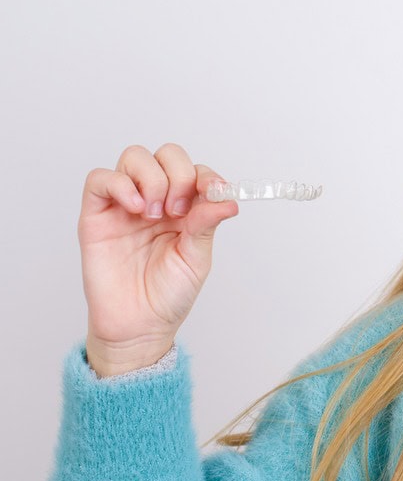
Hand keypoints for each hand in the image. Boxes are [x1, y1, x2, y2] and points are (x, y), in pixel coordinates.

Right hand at [79, 143, 237, 376]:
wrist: (139, 326)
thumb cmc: (168, 294)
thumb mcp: (197, 258)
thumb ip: (207, 224)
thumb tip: (228, 199)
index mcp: (185, 208)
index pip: (195, 171)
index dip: (206, 175)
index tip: (214, 191)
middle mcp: (156, 199)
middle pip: (167, 155)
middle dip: (179, 174)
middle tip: (179, 210)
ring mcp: (125, 205)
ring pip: (134, 157)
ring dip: (152, 179)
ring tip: (155, 214)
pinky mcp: (96, 214)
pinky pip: (101, 179)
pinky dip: (121, 185)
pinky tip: (137, 209)